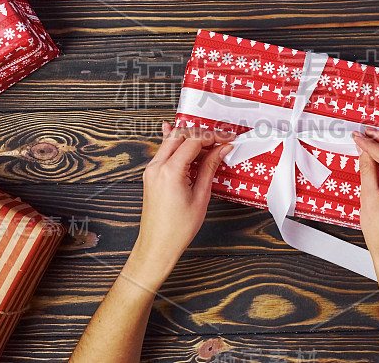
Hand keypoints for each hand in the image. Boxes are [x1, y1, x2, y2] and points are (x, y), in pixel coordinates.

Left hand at [128, 122, 234, 287]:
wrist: (158, 245)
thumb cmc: (177, 228)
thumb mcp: (201, 196)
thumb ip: (210, 168)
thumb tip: (222, 150)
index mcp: (170, 171)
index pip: (194, 140)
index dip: (213, 136)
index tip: (227, 139)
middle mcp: (157, 167)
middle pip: (181, 134)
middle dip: (202, 133)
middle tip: (221, 140)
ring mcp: (151, 170)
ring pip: (171, 140)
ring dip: (191, 138)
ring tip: (210, 145)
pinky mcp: (151, 175)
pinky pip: (163, 151)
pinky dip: (176, 144)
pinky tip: (183, 139)